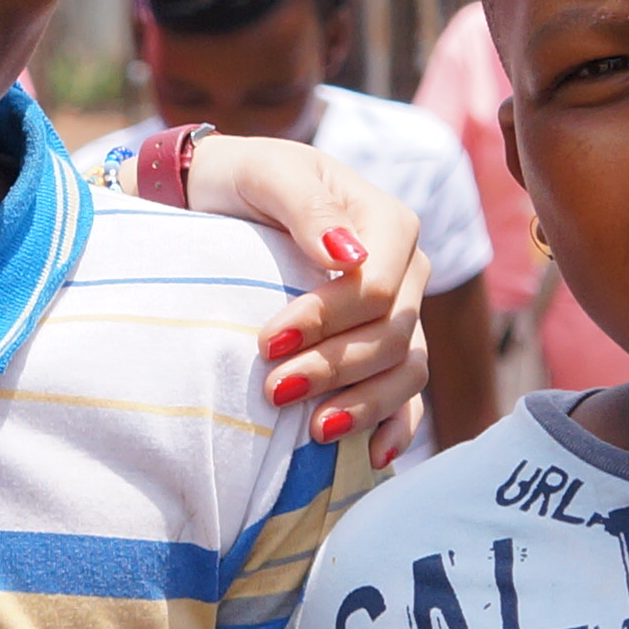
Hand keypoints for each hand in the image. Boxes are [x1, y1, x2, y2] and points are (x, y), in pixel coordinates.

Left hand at [180, 136, 430, 470]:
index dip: (331, 318)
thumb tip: (347, 254)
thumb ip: (307, 206)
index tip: (269, 339)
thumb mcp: (266, 172)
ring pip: (406, 370)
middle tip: (273, 389)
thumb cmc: (242, 180)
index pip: (381, 284)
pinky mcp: (382, 350)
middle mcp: (407, 270)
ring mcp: (400, 314)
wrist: (220, 199)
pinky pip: (408, 395)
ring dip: (363, 403)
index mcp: (387, 221)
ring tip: (314, 430)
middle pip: (392, 333)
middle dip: (334, 367)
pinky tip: (373, 456)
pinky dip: (396, 426)